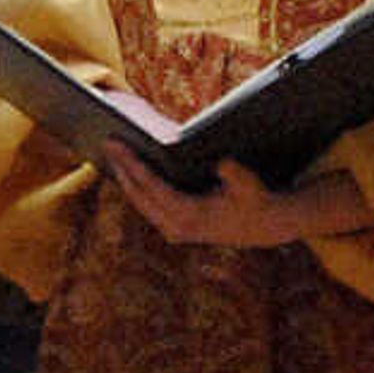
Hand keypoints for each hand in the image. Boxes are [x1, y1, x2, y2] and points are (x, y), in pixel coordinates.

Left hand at [103, 148, 363, 247]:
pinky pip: (148, 205)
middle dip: (122, 167)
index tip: (115, 144)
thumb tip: (222, 164)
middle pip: (138, 195)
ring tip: (112, 150)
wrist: (267, 226)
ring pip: (140, 201)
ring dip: (126, 177)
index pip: (151, 187)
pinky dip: (136, 186)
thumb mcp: (251, 185)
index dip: (131, 164)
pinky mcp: (175, 228)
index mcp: (190, 216)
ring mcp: (174, 230)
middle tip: (106, 141)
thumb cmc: (257, 200)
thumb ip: (236, 176)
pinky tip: (128, 166)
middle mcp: (177, 227)